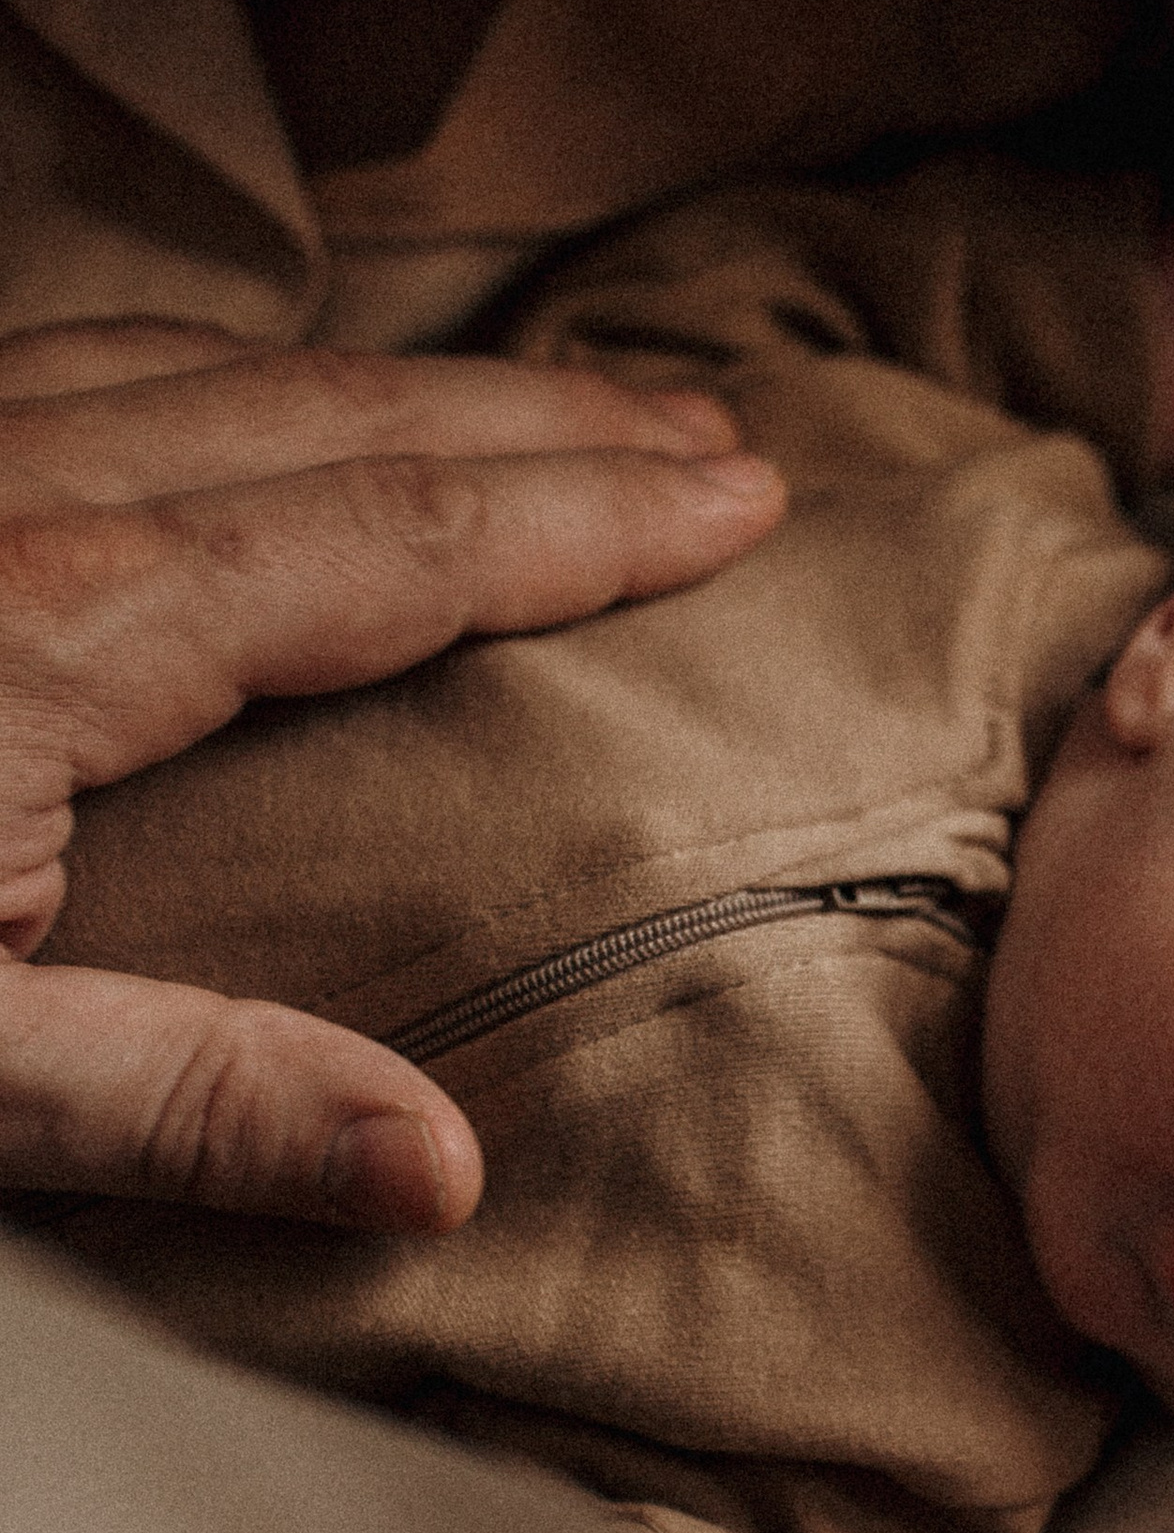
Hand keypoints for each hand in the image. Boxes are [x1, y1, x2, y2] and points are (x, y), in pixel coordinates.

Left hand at [0, 322, 782, 1226]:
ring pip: (209, 362)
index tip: (740, 501)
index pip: (402, 538)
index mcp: (53, 624)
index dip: (591, 517)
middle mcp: (6, 488)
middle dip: (547, 419)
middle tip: (710, 431)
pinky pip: (83, 363)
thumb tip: (441, 1171)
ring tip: (539, 409)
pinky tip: (261, 405)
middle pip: (338, 411)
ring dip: (398, 381)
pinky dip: (227, 374)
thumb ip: (190, 1104)